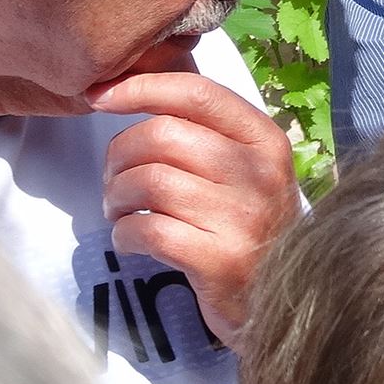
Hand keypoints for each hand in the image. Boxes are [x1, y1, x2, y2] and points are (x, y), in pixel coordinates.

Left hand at [90, 71, 299, 348]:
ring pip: (147, 182)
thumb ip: (208, 132)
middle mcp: (258, 171)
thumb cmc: (249, 224)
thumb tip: (137, 91)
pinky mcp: (219, 260)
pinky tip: (132, 239)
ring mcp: (242, 216)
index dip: (141, 88)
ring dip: (115, 197)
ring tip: (121, 211)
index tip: (101, 97)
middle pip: (161, 135)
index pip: (198, 94)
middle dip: (119, 155)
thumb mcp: (247, 169)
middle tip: (115, 179)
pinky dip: (124, 234)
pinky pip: (146, 230)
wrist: (281, 296)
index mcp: (264, 139)